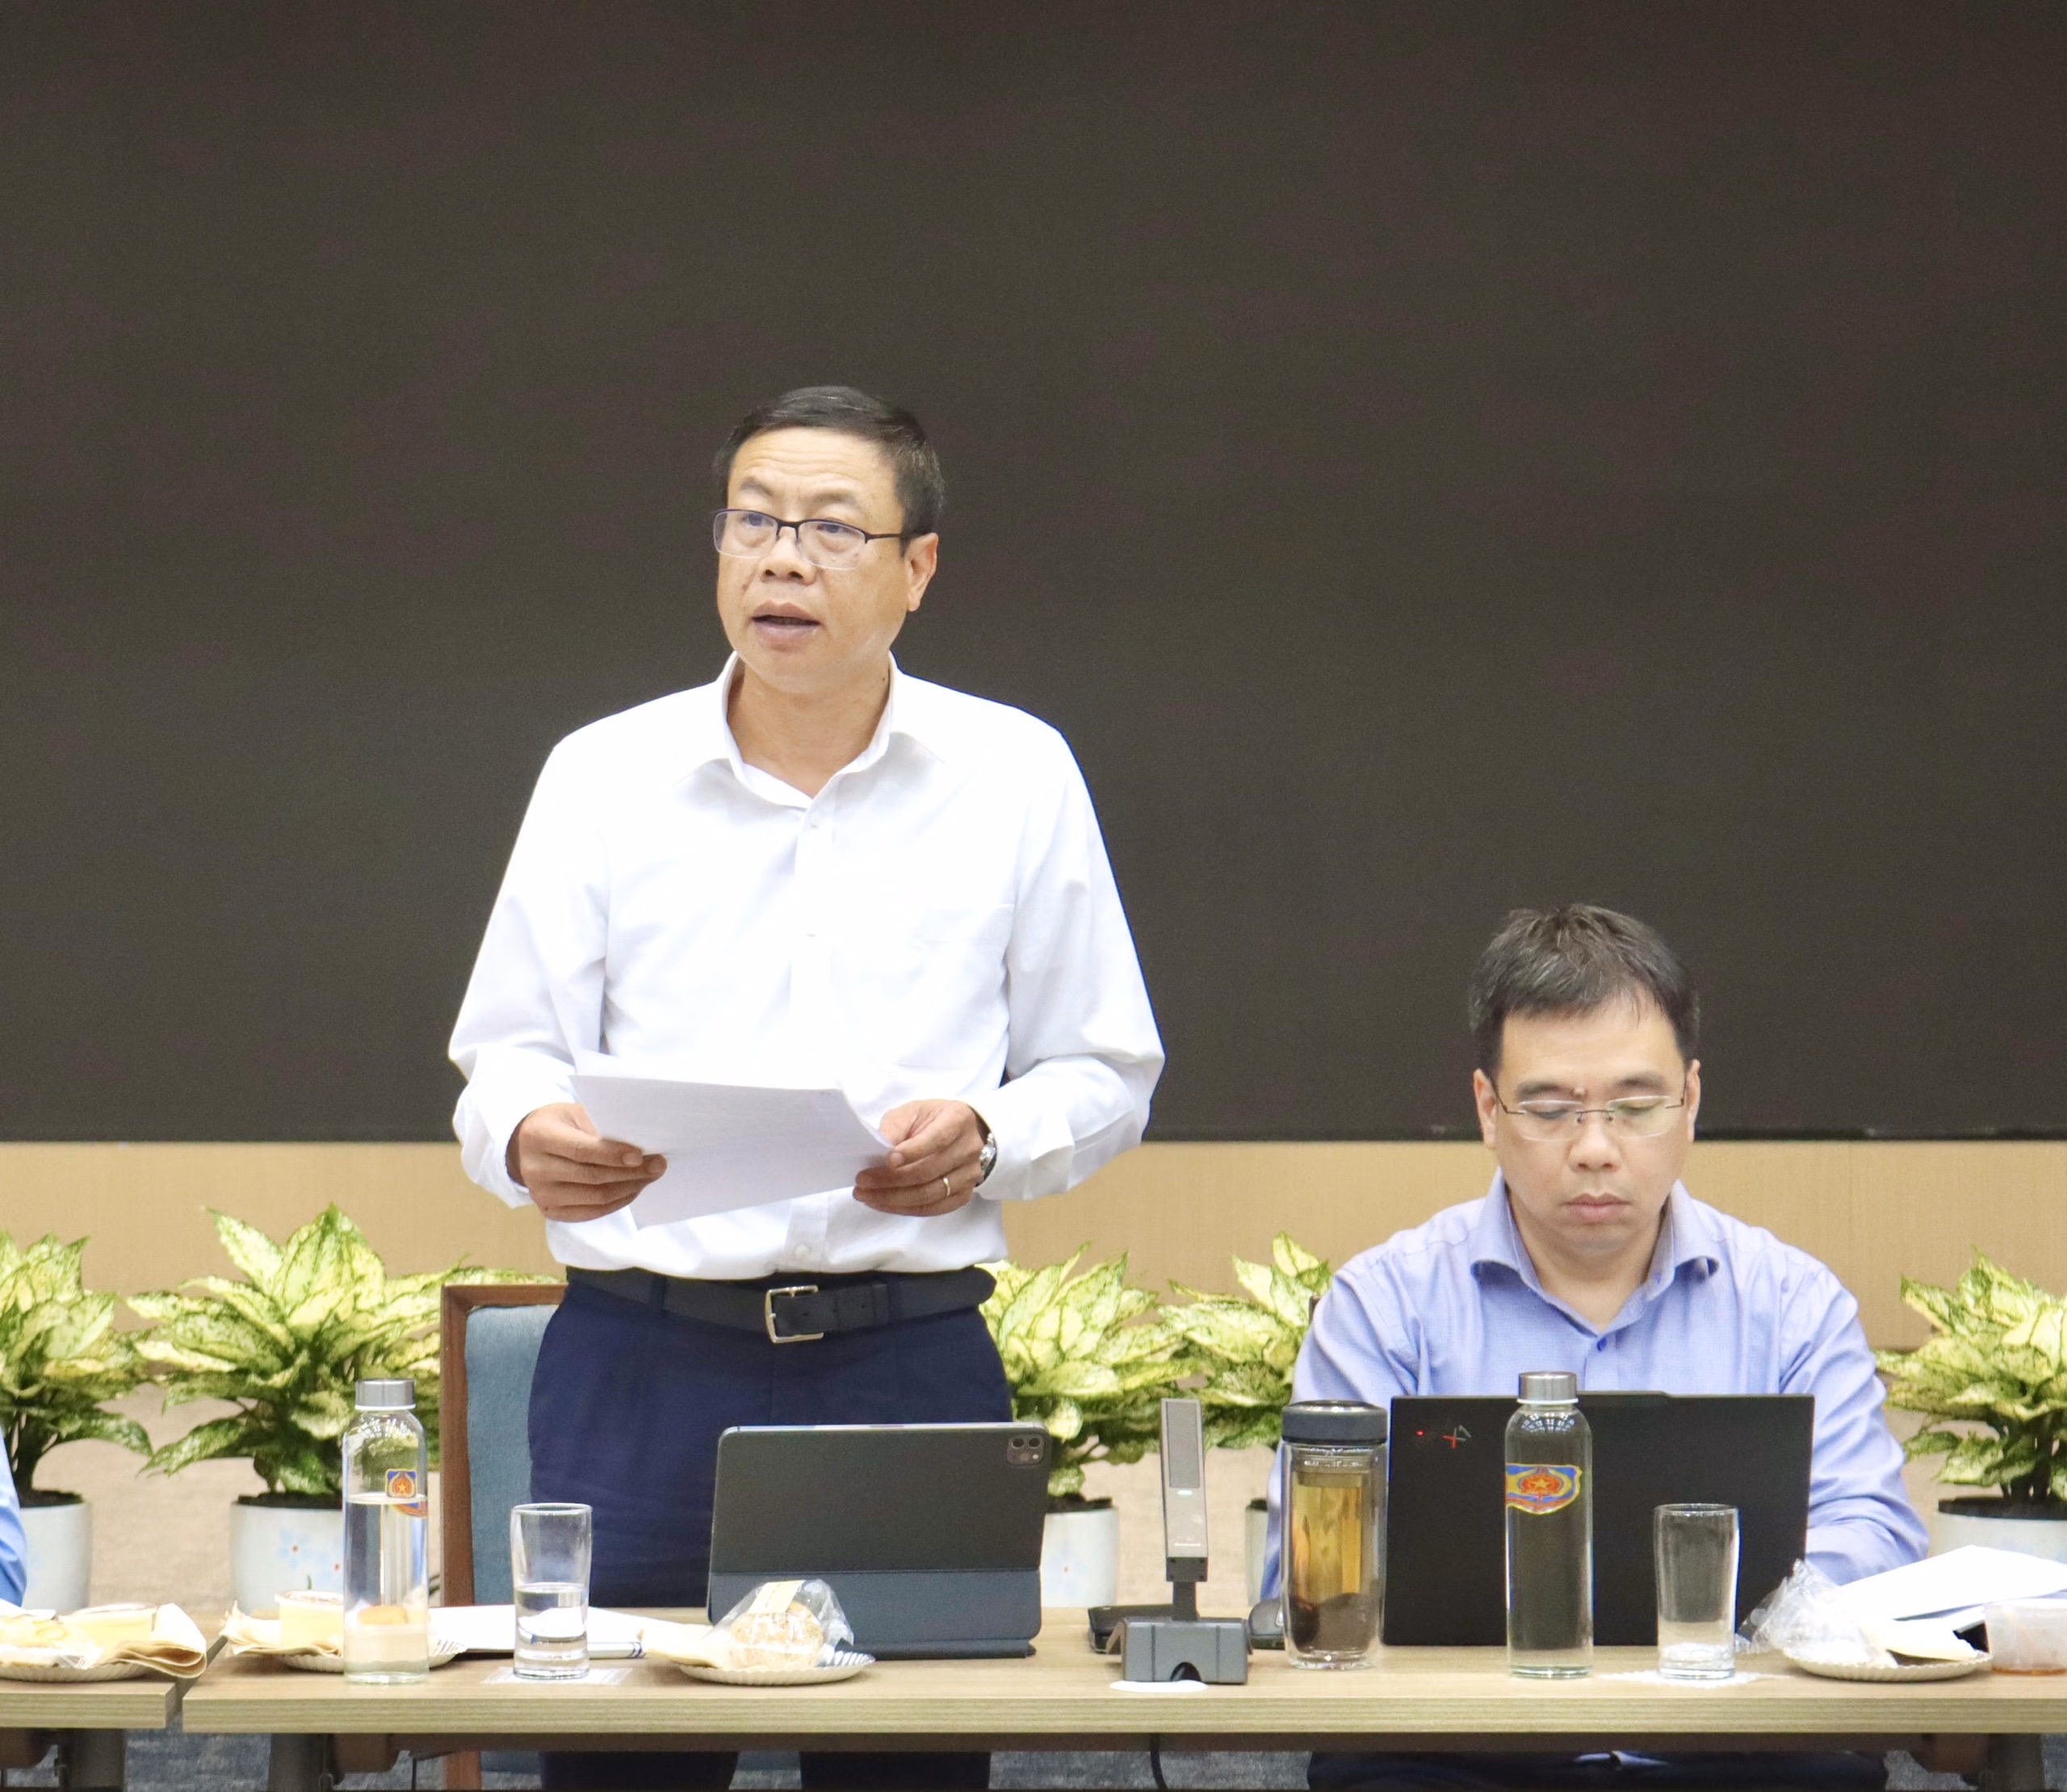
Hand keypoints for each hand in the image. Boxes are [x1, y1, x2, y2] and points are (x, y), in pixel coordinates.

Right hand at [507, 1102, 665, 1221]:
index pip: (580, 1149)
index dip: (612, 1154)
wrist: (526, 1146)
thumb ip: (600, 1125)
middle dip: (631, 1172)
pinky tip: (633, 1188)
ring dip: (629, 1187)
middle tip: (659, 1164)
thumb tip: (640, 1143)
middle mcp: (534, 1169)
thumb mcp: (574, 1113)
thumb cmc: (559, 1124)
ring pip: (595, 1196)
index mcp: (539, 1137)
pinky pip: (591, 1211)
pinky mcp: (551, 1211)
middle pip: (592, 1176)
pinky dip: (617, 1201)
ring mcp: (541, 1194)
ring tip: (651, 1176)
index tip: (641, 1154)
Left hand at [853, 1100, 988, 1216]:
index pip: (937, 1139)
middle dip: (891, 1180)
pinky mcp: (964, 1194)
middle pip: (929, 1171)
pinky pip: (934, 1208)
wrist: (955, 1133)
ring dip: (894, 1198)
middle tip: (862, 1181)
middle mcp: (969, 1148)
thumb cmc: (928, 1120)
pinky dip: (906, 1209)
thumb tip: (876, 1153)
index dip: (912, 1152)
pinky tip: (884, 1204)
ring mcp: (970, 1174)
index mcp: (958, 1120)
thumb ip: (894, 1128)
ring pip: (930, 1194)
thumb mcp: (909, 1113)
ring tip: (866, 1195)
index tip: (887, 1160)